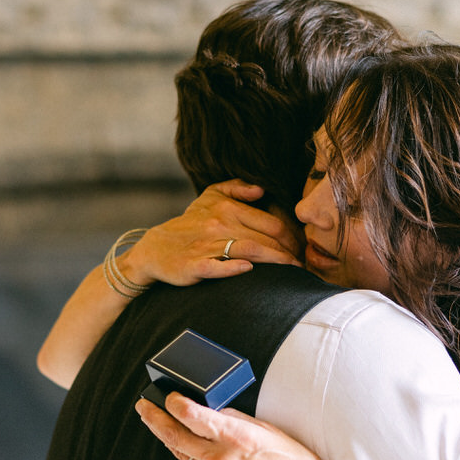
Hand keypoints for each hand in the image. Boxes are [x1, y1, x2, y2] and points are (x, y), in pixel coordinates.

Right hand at [119, 181, 301, 286]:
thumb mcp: (210, 197)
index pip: (271, 222)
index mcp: (227, 208)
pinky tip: (249, 269)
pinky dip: (233, 267)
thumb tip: (261, 188)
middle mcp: (219, 224)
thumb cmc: (190, 224)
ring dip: (275, 261)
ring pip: (248, 250)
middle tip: (303, 264)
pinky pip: (217, 266)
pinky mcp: (194, 266)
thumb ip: (236, 188)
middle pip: (265, 238)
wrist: (156, 249)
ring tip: (291, 272)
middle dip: (289, 252)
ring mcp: (206, 246)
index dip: (292, 237)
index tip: (301, 249)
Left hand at [135, 392, 346, 459]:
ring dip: (166, 436)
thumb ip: (237, 421)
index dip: (175, 404)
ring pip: (182, 453)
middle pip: (176, 437)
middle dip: (155, 420)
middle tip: (143, 406)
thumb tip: (215, 412)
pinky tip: (184, 443)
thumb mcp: (268, 430)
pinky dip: (186, 452)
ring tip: (156, 421)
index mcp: (236, 439)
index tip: (169, 395)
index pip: (194, 417)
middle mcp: (222, 459)